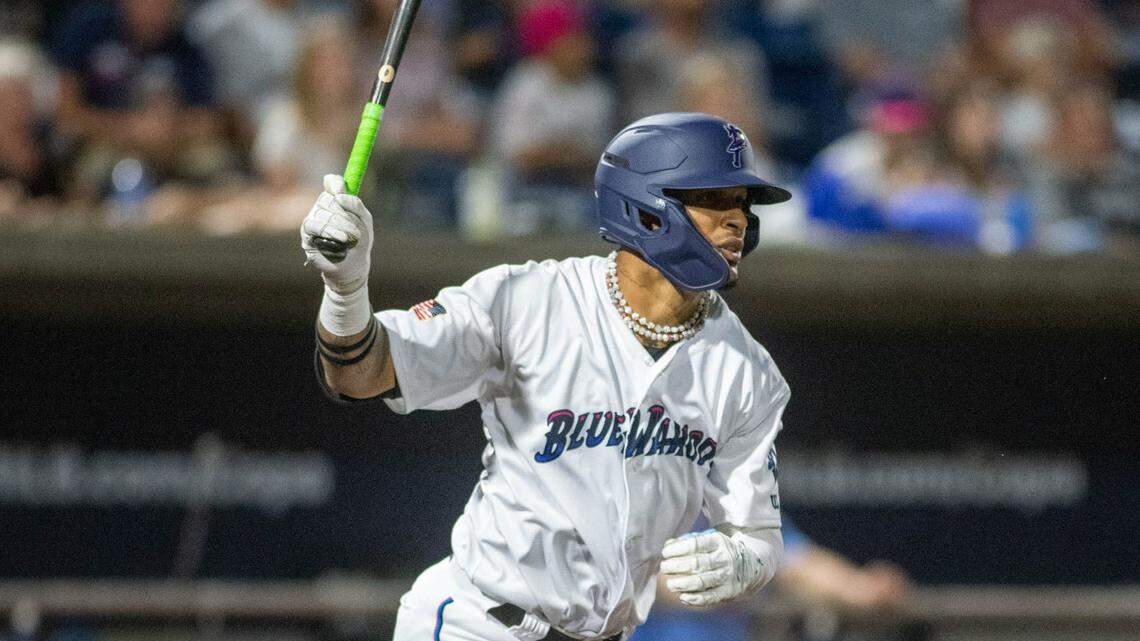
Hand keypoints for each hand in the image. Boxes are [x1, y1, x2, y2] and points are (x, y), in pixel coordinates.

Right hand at [301, 174, 373, 293]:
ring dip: (340, 226)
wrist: (354, 265)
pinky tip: (340, 240)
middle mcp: (322, 208)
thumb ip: (355, 204)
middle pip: (328, 199)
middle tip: (356, 231)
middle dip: (344, 215)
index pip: (331, 183)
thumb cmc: (359, 241)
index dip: (334, 183)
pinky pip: (313, 225)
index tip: (340, 190)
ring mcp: (313, 220)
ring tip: (350, 239)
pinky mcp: (306, 235)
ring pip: (323, 213)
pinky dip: (329, 231)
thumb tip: (339, 195)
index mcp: (336, 200)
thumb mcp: (364, 220)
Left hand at [661, 530, 764, 606]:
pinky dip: (695, 599)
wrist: (751, 566)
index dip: (678, 549)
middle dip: (677, 566)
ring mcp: (727, 576)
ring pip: (702, 581)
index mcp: (719, 541)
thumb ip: (690, 541)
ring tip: (670, 584)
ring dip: (683, 584)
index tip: (665, 553)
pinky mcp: (729, 592)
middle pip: (697, 563)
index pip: (696, 544)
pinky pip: (710, 598)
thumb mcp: (711, 540)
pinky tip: (683, 597)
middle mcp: (725, 558)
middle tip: (664, 568)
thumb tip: (668, 545)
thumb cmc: (720, 551)